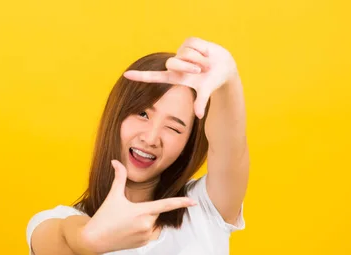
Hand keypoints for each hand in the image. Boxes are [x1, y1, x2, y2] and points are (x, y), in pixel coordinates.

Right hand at [81, 160, 196, 253]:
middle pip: (155, 213)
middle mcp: (146, 225)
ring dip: (145, 220)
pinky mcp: (143, 244)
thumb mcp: (113, 196)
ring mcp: (145, 236)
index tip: (193, 202)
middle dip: (146, 210)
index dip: (181, 202)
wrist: (94, 239)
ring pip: (153, 223)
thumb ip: (118, 177)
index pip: (166, 205)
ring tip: (126, 223)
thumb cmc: (104, 216)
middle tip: (128, 213)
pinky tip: (127, 230)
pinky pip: (149, 233)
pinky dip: (142, 230)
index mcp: (142, 211)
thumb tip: (115, 161)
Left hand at [123, 37, 237, 118]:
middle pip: (172, 63)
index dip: (140, 76)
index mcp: (175, 77)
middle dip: (189, 66)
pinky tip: (207, 53)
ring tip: (207, 63)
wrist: (225, 67)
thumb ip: (200, 102)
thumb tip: (199, 116)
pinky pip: (194, 44)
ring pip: (186, 53)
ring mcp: (181, 52)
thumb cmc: (213, 81)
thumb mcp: (206, 91)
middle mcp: (175, 64)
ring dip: (200, 59)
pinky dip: (204, 49)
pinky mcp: (188, 42)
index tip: (125, 75)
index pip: (154, 77)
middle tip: (201, 70)